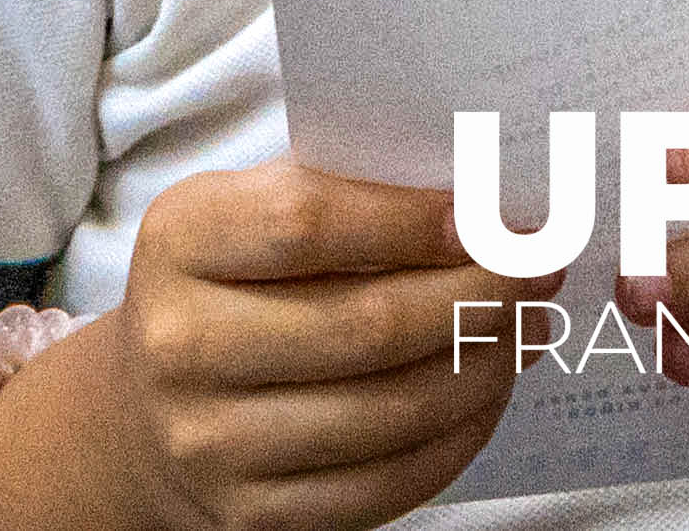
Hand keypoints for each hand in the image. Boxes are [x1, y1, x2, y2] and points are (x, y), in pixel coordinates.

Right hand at [82, 162, 524, 530]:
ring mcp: (211, 440)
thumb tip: (485, 196)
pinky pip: (384, 482)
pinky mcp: (251, 512)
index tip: (498, 216)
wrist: (147, 410)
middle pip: (365, 325)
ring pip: (388, 410)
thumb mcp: (253, 211)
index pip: (308, 223)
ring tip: (528, 329)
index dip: (415, 220)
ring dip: (484, 367)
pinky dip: (458, 437)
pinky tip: (489, 393)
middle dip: (479, 296)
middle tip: (540, 270)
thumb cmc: (233, 285)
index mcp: (181, 241)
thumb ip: (347, 190)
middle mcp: (181, 345)